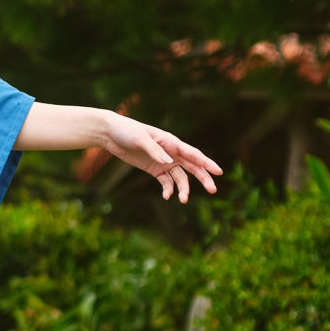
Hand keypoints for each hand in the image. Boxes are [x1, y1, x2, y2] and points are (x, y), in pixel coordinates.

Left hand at [102, 114, 222, 202]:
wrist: (111, 133)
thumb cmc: (127, 130)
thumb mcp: (140, 138)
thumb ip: (154, 150)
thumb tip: (168, 162)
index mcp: (171, 142)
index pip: (193, 154)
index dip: (207, 163)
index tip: (218, 172)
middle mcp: (171, 152)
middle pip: (192, 167)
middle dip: (203, 178)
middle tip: (213, 190)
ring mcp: (163, 161)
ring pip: (180, 177)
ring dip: (183, 188)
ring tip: (183, 200)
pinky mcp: (154, 169)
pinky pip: (166, 181)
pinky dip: (168, 189)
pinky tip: (166, 196)